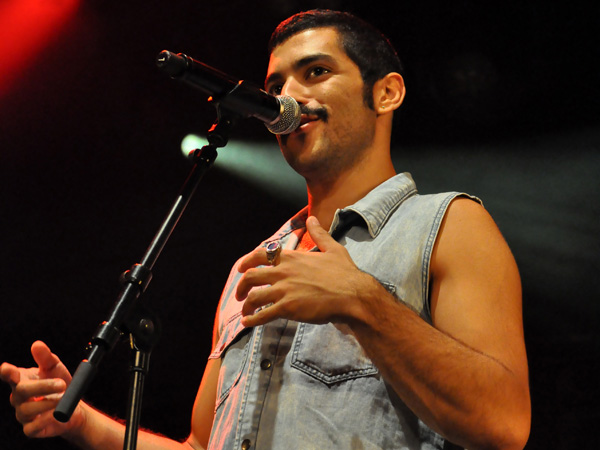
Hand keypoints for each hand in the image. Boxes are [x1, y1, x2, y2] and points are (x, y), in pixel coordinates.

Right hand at [0, 341, 82, 437]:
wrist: (73, 406)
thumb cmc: (60, 385)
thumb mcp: (55, 368)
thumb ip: (46, 357)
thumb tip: (37, 345)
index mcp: (21, 380)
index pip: (9, 376)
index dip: (7, 373)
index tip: (7, 369)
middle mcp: (19, 397)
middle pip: (21, 391)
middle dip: (43, 386)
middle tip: (61, 384)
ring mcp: (23, 414)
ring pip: (27, 410)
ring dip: (48, 402)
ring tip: (63, 398)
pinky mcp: (31, 429)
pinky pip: (32, 427)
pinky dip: (46, 419)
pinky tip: (56, 414)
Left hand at [236, 216, 373, 326]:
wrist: (352, 295)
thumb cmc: (344, 273)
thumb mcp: (332, 248)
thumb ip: (319, 234)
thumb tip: (312, 219)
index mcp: (291, 258)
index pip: (260, 254)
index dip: (246, 261)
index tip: (240, 269)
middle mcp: (283, 272)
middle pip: (250, 276)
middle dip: (241, 286)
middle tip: (240, 295)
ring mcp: (284, 290)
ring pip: (253, 297)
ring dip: (245, 306)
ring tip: (245, 313)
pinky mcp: (288, 308)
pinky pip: (263, 314)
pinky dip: (252, 320)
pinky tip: (248, 323)